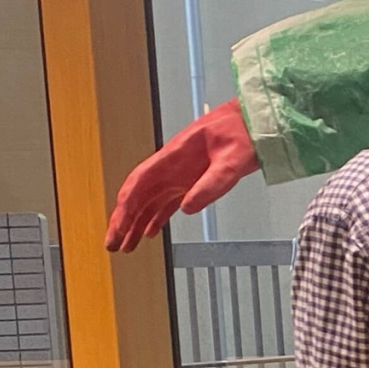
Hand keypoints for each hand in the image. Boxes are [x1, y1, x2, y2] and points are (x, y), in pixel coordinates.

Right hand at [106, 102, 258, 251]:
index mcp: (175, 155)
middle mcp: (172, 166)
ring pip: (150, 201)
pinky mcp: (191, 181)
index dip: (127, 205)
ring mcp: (180, 174)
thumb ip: (212, 183)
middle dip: (123, 220)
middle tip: (113, 244)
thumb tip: (187, 207)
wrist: (255, 121)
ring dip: (136, 223)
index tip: (118, 226)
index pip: (141, 182)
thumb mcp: (233, 160)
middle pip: (139, 195)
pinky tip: (149, 232)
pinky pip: (167, 202)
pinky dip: (156, 218)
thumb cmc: (244, 132)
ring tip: (125, 245)